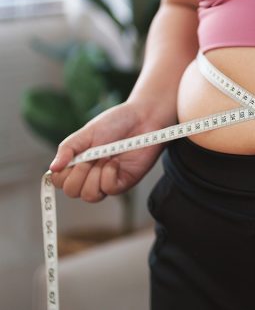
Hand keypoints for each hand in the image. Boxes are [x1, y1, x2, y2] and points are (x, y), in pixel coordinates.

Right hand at [49, 100, 172, 202]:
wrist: (143, 118)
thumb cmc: (116, 122)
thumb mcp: (86, 133)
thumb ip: (68, 149)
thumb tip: (52, 168)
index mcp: (79, 163)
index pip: (60, 182)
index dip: (62, 175)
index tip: (73, 158)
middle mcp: (92, 174)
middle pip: (73, 192)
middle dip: (78, 175)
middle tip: (89, 158)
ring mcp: (108, 179)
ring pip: (90, 196)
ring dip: (93, 176)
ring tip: (104, 159)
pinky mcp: (125, 181)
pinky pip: (109, 189)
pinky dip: (108, 176)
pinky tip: (114, 162)